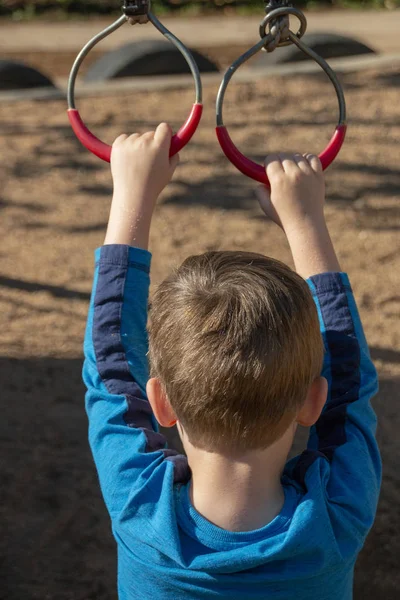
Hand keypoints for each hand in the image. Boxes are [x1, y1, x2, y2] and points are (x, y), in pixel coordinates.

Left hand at [105, 123, 178, 248]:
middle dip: (151, 143)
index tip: (165, 138)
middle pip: (150, 134)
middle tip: (149, 160)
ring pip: (136, 137)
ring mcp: (130, 143)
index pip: (164, 128)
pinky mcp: (117, 145)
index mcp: (159, 147)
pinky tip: (128, 160)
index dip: (165, 133)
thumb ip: (173, 155)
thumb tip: (172, 143)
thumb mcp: (169, 171)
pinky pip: (124, 138)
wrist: (133, 195)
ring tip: (137, 165)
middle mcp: (144, 142)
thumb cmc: (153, 184)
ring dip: (138, 146)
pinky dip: (126, 146)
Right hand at [256, 153, 324, 234]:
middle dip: (279, 162)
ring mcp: (307, 174)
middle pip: (284, 155)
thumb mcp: (266, 205)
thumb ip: (260, 191)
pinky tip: (303, 167)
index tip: (269, 170)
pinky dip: (307, 159)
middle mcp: (293, 174)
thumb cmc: (283, 217)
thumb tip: (261, 182)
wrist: (305, 225)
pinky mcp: (318, 176)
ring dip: (293, 162)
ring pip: (297, 156)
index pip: (271, 159)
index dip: (268, 164)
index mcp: (279, 180)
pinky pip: (312, 158)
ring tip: (292, 174)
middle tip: (280, 174)